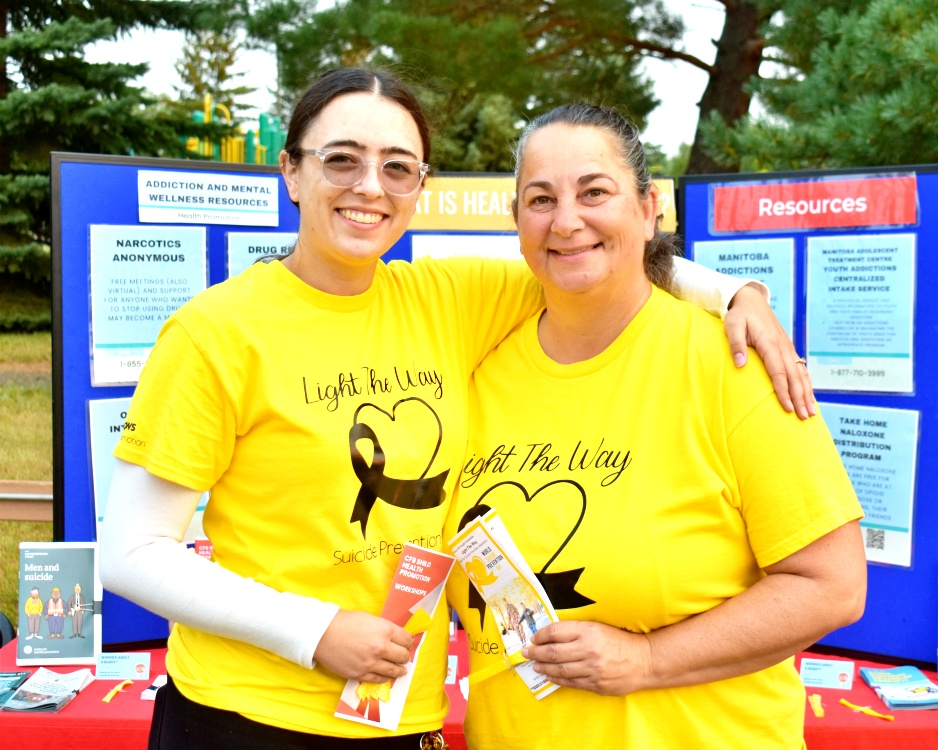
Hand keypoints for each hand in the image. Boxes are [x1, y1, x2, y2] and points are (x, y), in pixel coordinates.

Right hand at [313, 609, 413, 682]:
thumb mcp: (370, 619)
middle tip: (404, 656)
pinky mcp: (360, 674)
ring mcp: (371, 663)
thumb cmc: (345, 622)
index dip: (408, 642)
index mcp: (385, 630)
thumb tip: (396, 638)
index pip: (407, 640)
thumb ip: (384, 629)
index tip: (407, 644)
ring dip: (400, 670)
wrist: (322, 633)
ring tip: (402, 670)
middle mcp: (381, 647)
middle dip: (405, 656)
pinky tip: (387, 676)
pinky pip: (379, 679)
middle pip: (403, 656)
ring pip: (394, 670)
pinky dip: (385, 677)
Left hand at [521, 620, 651, 695]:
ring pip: (560, 669)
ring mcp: (592, 669)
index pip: (556, 632)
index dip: (541, 635)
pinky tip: (550, 676)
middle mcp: (589, 649)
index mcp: (588, 631)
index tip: (533, 638)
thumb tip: (550, 636)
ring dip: (543, 667)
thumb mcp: (598, 627)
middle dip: (535, 652)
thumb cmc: (620, 641)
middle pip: (553, 651)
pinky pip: (571, 682)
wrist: (645, 660)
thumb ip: (576, 631)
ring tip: (535, 665)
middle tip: (525, 652)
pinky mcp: (596, 684)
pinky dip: (557, 679)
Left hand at [725, 283, 815, 419]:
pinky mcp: (788, 348)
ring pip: (801, 374)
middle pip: (794, 376)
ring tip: (811, 413)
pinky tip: (809, 396)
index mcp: (769, 343)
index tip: (788, 407)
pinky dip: (806, 384)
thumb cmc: (739, 315)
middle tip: (805, 417)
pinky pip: (800, 369)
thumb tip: (740, 364)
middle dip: (800, 397)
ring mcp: (788, 347)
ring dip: (807, 393)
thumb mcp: (732, 325)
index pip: (778, 372)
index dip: (783, 391)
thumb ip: (736, 344)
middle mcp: (782, 346)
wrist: (751, 300)